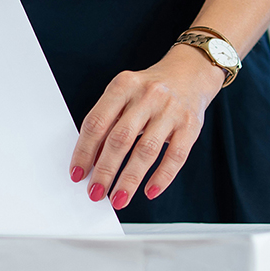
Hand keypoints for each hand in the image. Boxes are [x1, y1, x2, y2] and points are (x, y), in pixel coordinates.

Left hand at [69, 43, 226, 208]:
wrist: (190, 72)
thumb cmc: (149, 90)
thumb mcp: (124, 95)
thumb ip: (109, 121)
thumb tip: (91, 160)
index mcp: (123, 85)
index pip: (97, 122)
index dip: (84, 151)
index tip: (77, 173)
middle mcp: (147, 96)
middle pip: (120, 139)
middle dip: (105, 170)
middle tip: (95, 192)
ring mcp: (171, 110)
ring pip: (146, 151)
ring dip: (130, 180)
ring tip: (119, 198)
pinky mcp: (191, 125)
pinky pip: (176, 156)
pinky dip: (162, 177)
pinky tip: (150, 191)